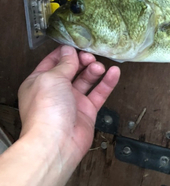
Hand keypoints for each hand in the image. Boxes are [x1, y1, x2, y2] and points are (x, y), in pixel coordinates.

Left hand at [18, 45, 119, 167]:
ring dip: (94, 71)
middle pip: (72, 69)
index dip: (65, 52)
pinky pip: (99, 93)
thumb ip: (64, 63)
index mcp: (39, 82)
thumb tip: (69, 51)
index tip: (78, 44)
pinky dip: (107, 83)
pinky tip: (114, 73)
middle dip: (82, 61)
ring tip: (100, 67)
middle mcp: (55, 91)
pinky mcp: (87, 111)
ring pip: (86, 80)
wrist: (57, 142)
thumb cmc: (46, 111)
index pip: (53, 61)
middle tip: (90, 56)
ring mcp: (72, 101)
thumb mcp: (51, 78)